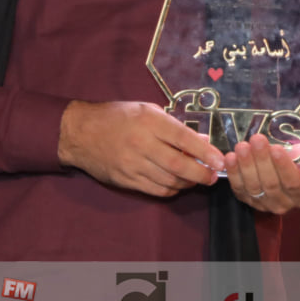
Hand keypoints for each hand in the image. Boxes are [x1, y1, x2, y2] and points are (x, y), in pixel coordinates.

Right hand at [58, 100, 223, 196]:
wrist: (80, 133)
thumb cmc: (117, 117)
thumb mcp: (147, 110)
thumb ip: (174, 126)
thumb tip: (202, 140)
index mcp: (149, 121)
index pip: (183, 138)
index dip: (204, 151)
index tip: (219, 160)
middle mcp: (141, 143)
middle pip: (178, 164)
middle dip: (200, 173)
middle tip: (212, 176)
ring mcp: (132, 164)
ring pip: (168, 180)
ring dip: (187, 183)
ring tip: (197, 179)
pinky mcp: (125, 180)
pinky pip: (155, 189)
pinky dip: (171, 189)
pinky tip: (177, 184)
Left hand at [224, 136, 299, 214]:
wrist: (295, 172)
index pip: (293, 183)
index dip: (284, 167)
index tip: (277, 148)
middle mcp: (285, 204)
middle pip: (271, 184)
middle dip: (262, 160)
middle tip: (256, 140)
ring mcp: (265, 204)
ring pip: (254, 187)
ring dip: (245, 166)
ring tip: (242, 147)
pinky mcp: (249, 200)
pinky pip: (239, 189)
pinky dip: (233, 174)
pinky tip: (230, 158)